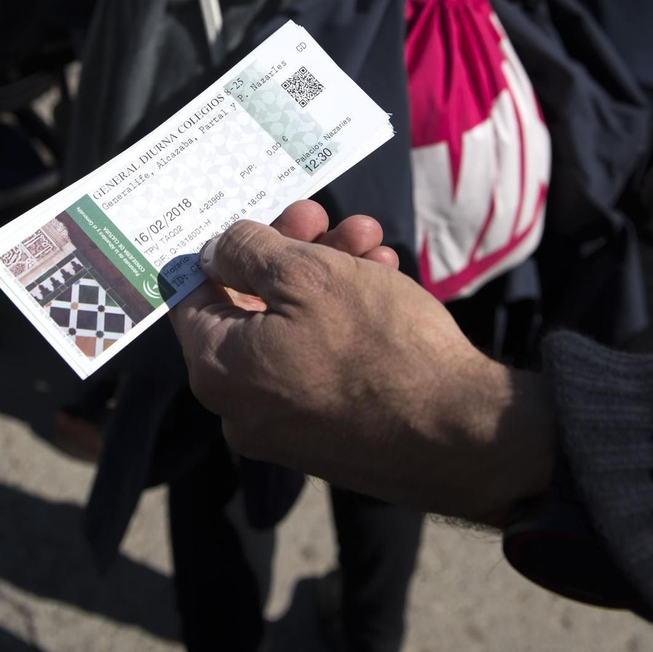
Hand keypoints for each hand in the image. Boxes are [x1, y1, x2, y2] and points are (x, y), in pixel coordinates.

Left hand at [170, 201, 555, 524]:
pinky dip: (344, 318)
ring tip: (371, 241)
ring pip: (291, 328)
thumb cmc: (380, 347)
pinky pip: (319, 362)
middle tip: (324, 215)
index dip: (223, 247)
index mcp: (218, 368)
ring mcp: (284, 426)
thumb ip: (248, 252)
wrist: (461, 436)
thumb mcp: (307, 273)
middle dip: (291, 251)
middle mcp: (240, 407)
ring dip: (327, 275)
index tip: (256, 216)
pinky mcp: (328, 435)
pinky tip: (382, 280)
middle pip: (248, 306)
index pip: (190, 294)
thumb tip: (215, 250)